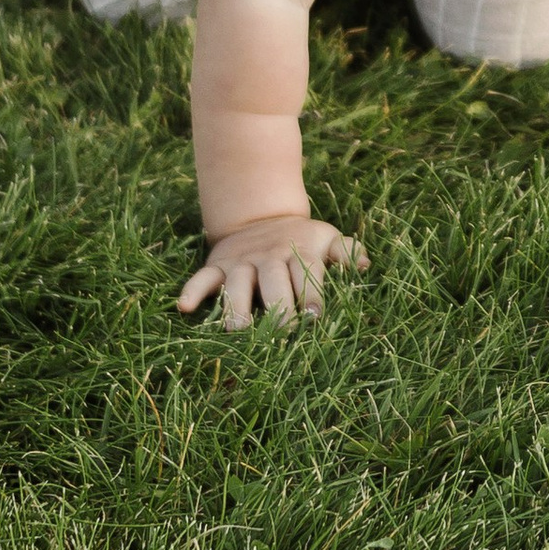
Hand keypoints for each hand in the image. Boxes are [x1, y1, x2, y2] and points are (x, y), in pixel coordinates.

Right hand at [177, 212, 367, 328]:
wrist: (261, 217)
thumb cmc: (303, 241)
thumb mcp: (327, 239)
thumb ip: (347, 251)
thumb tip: (364, 265)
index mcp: (299, 253)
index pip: (306, 273)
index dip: (311, 294)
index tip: (315, 315)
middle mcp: (269, 258)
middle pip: (272, 281)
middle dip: (277, 305)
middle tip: (281, 332)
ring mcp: (241, 263)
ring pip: (237, 284)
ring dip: (236, 305)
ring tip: (237, 329)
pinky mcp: (217, 266)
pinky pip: (202, 278)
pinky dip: (193, 291)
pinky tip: (184, 307)